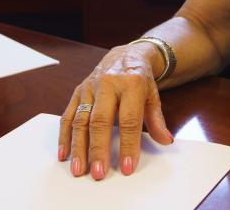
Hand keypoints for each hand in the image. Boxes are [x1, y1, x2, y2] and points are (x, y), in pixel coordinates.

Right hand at [58, 44, 173, 179]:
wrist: (124, 55)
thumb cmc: (139, 78)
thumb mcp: (153, 95)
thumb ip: (157, 120)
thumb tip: (165, 141)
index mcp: (131, 84)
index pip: (129, 119)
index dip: (128, 145)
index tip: (127, 167)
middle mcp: (107, 84)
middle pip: (100, 121)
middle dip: (98, 149)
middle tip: (98, 173)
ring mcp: (89, 88)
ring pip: (80, 120)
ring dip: (78, 147)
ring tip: (79, 170)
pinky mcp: (77, 92)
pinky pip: (68, 115)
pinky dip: (64, 136)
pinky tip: (64, 155)